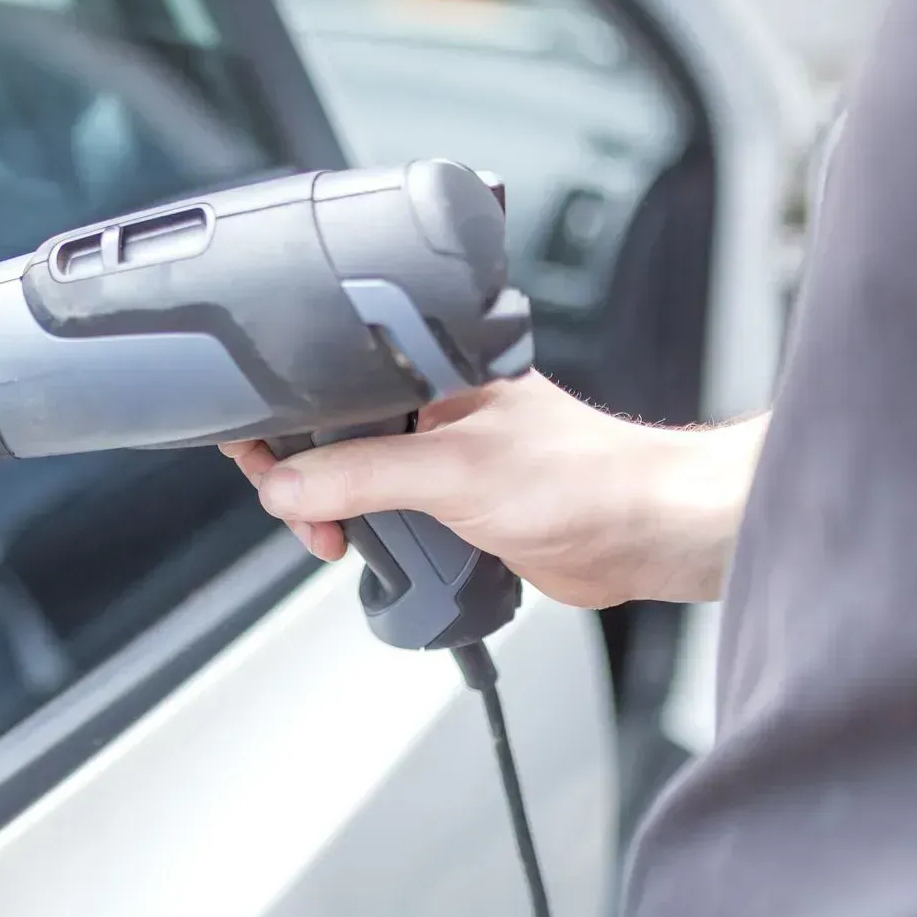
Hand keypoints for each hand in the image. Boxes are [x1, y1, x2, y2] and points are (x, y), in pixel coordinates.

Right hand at [221, 373, 765, 609]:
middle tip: (310, 520)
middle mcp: (430, 403)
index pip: (325, 383)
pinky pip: (388, 513)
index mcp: (427, 366)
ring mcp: (441, 452)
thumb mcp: (453, 472)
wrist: (645, 535)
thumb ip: (362, 475)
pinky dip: (373, 535)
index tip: (271, 469)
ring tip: (339, 541)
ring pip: (353, 479)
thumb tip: (289, 486)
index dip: (284, 423)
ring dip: (337, 515)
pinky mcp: (454, 498)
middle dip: (306, 482)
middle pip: (329, 435)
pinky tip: (379, 549)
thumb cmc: (585, 478)